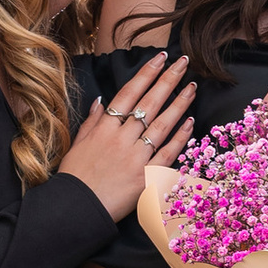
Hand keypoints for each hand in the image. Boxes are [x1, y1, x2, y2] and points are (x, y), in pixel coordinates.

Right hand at [59, 56, 195, 217]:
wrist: (76, 209)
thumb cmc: (74, 177)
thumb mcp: (77, 144)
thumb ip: (91, 121)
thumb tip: (100, 100)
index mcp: (103, 128)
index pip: (129, 93)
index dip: (146, 74)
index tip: (161, 58)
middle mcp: (121, 139)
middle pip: (149, 103)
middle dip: (168, 80)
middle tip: (184, 64)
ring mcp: (135, 157)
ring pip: (161, 125)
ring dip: (179, 104)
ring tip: (192, 87)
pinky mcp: (145, 177)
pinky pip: (167, 154)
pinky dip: (179, 138)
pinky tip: (190, 123)